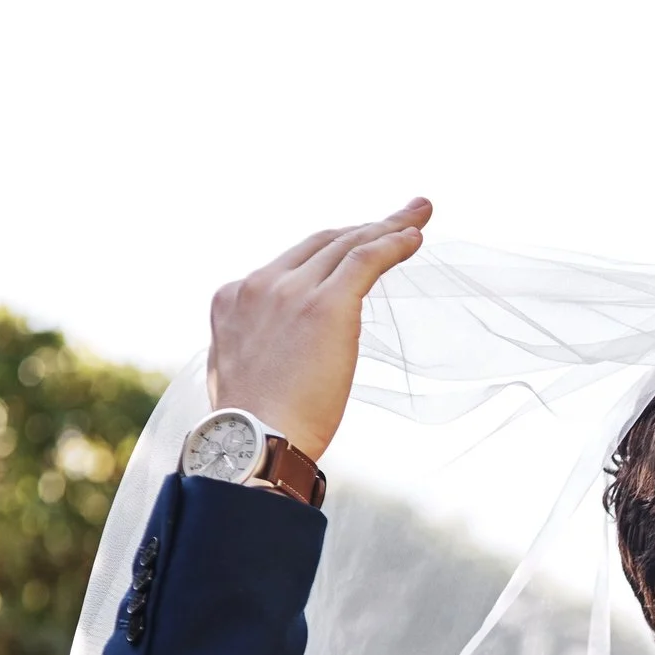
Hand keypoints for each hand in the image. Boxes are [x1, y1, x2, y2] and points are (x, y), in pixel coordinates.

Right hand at [205, 198, 432, 460]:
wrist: (254, 441)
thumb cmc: (255, 426)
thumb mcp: (240, 372)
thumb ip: (257, 346)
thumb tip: (278, 352)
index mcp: (235, 298)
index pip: (291, 263)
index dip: (331, 251)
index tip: (359, 245)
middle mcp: (259, 285)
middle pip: (321, 243)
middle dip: (364, 226)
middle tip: (400, 215)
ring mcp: (290, 291)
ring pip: (346, 244)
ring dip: (387, 226)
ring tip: (420, 213)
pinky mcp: (325, 305)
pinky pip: (365, 260)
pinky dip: (392, 243)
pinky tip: (415, 236)